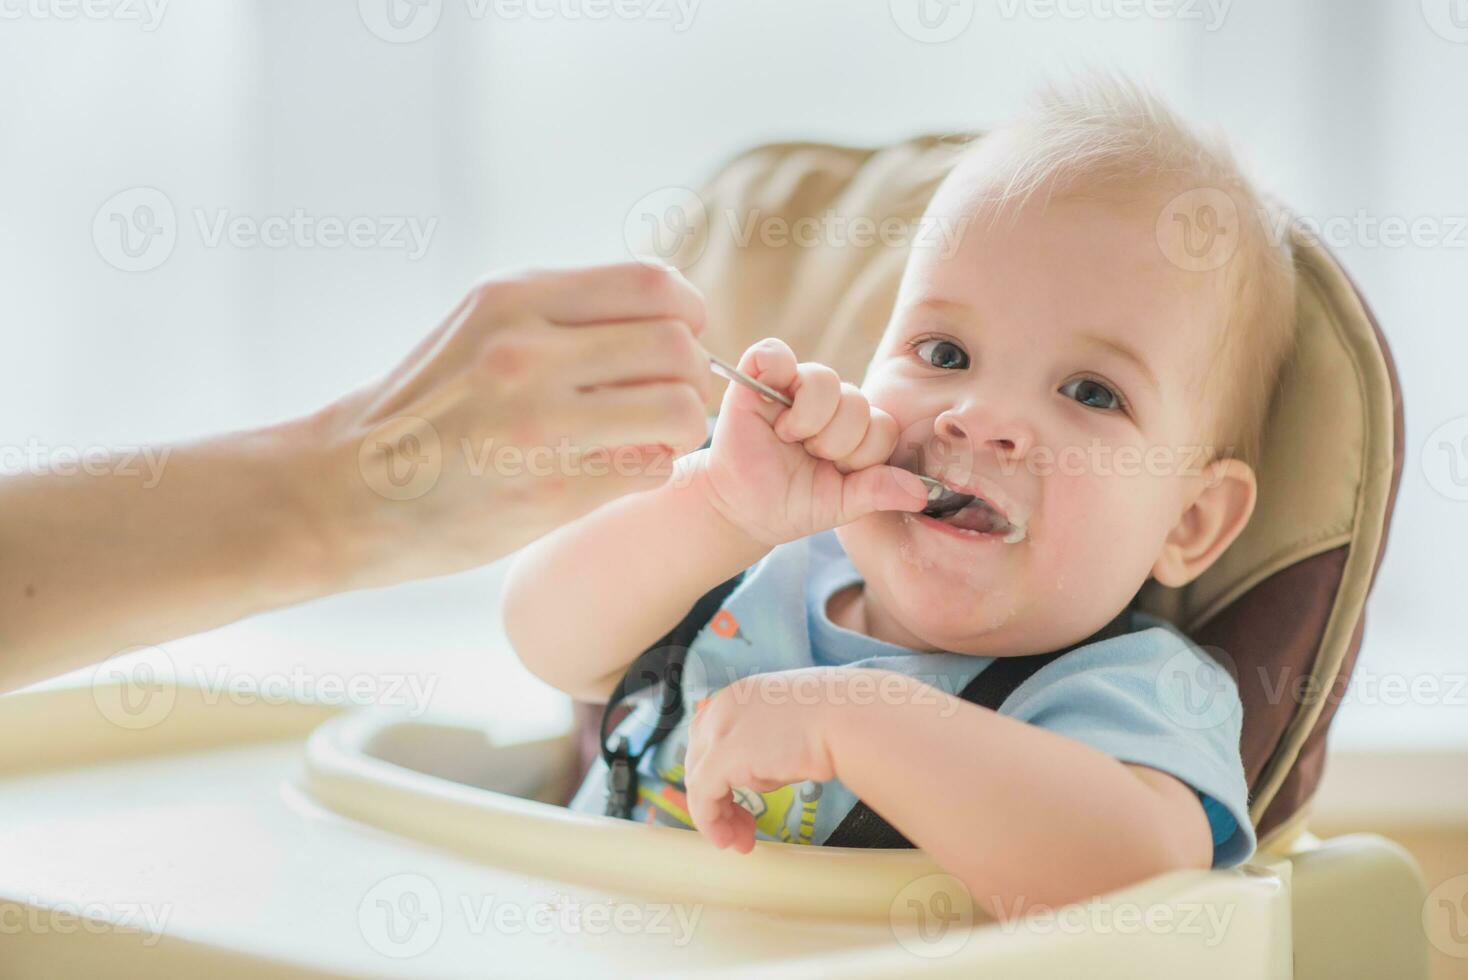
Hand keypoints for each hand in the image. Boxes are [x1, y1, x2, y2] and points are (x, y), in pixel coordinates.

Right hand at [307, 262, 712, 589]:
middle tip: (677, 394)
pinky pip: (651, 469)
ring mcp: (538, 426)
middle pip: (676, 346)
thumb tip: (667, 311)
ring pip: (677, 410)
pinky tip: (623, 468)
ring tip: (655, 434)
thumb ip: (564, 312)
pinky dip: (653, 467)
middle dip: (693, 374)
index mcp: (514, 298)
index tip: (680, 337)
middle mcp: (527, 353)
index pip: (653, 284)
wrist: (344, 490)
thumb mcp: (481, 325)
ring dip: (681, 425)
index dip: (687, 313)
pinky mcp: (546, 493)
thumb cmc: (425, 408)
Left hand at [684, 668, 846, 852]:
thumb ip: (767, 746)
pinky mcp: (724, 755)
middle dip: (716, 796)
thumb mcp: (792, 726)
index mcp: (741, 694)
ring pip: (698, 779)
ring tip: (738, 842)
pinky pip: (704, 795)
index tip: (736, 799)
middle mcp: (723, 706)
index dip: (718, 771)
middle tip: (741, 827)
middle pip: (699, 757)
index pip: (710, 734)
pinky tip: (731, 840)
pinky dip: (712, 821)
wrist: (849, 717)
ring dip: (717, 816)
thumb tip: (760, 774)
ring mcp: (720, 728)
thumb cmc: (837, 720)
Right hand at [695, 338, 927, 545]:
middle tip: (807, 456)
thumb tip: (921, 493)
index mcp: (854, 429)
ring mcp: (793, 388)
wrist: (739, 510)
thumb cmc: (789, 504)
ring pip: (824, 378)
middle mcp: (829, 403)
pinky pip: (772, 352)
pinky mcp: (757, 378)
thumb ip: (877, 492)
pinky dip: (773, 369)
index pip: (883, 426)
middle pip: (856, 402)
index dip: (863, 454)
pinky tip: (771, 408)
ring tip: (789, 438)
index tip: (836, 472)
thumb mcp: (839, 505)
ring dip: (808, 418)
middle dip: (833, 442)